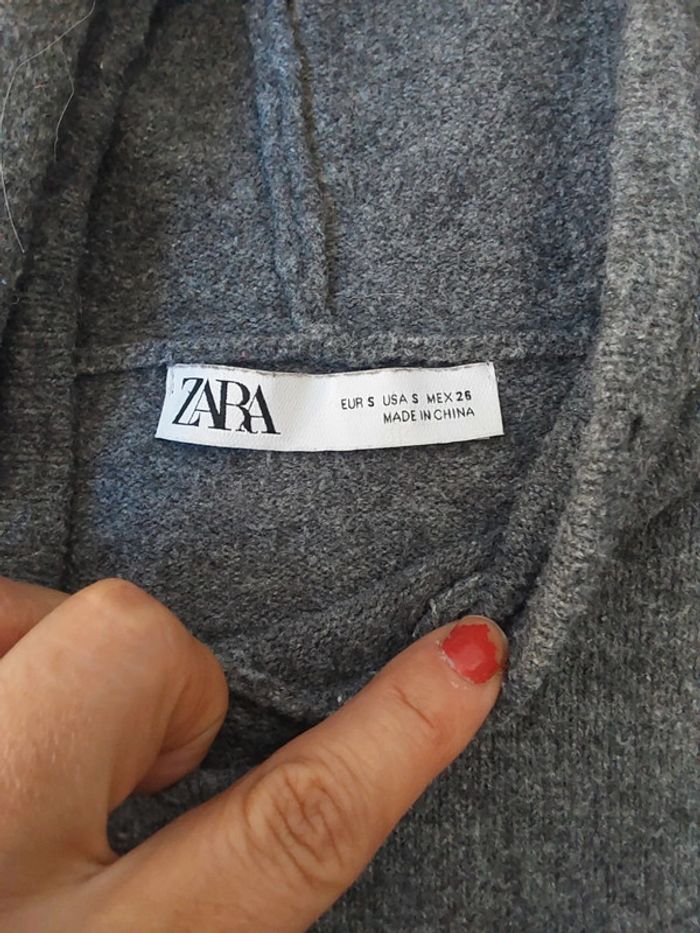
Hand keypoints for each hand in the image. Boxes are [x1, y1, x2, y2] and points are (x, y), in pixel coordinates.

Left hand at [0, 576, 506, 931]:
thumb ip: (204, 879)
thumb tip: (228, 762)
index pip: (289, 831)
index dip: (395, 735)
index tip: (466, 656)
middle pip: (131, 659)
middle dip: (152, 677)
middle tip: (116, 755)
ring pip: (21, 614)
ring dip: (38, 657)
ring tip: (18, 745)